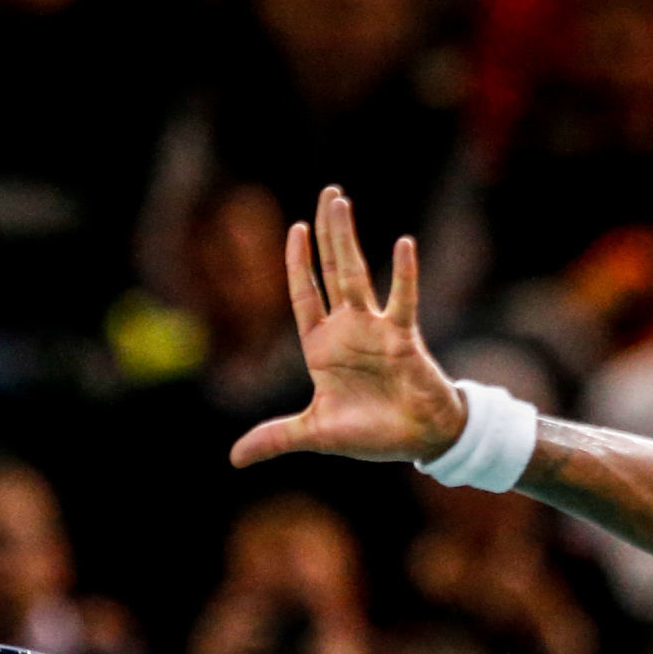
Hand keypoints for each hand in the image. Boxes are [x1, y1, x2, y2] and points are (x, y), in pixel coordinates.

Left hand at [231, 187, 466, 468]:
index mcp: (322, 347)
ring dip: (347, 239)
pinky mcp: (403, 336)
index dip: (298, 263)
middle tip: (329, 194)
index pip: (304, 294)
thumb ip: (276, 437)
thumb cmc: (372, 433)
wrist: (418, 440)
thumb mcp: (315, 434)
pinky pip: (402, 299)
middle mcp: (348, 329)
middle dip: (327, 234)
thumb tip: (233, 459)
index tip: (294, 228)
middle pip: (332, 271)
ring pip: (357, 274)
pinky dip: (404, 273)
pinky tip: (403, 244)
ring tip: (341, 202)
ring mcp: (376, 328)